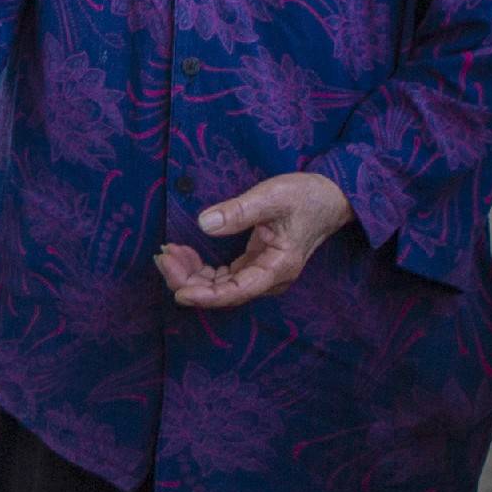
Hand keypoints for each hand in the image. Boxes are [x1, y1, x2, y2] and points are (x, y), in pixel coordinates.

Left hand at [157, 172, 354, 309]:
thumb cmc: (305, 196)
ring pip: (219, 285)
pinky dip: (201, 267)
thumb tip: (204, 224)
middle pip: (222, 292)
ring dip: (191, 274)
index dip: (205, 295)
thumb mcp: (272, 196)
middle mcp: (269, 277)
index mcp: (277, 267)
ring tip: (167, 254)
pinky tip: (183, 253)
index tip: (179, 290)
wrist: (329, 197)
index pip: (236, 291)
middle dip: (188, 280)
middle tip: (162, 258)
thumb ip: (239, 211)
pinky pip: (222, 275)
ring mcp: (261, 273)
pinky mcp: (254, 264)